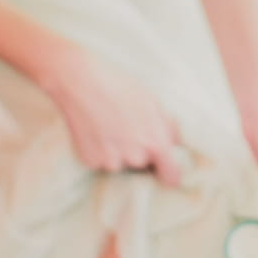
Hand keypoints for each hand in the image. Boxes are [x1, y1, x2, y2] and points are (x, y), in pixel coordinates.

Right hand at [40, 41, 182, 186]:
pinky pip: (101, 161)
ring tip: (109, 124)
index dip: (169, 173)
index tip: (166, 171)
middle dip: (139, 151)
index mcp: (156, 143)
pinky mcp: (90, 161)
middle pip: (143, 165)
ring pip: (121, 164)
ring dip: (118, 151)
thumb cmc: (119, 86)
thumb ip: (168, 126)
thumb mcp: (152, 101)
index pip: (171, 177)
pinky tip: (95, 129)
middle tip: (127, 127)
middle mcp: (135, 157)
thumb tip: (177, 144)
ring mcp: (111, 162)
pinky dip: (99, 150)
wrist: (80, 81)